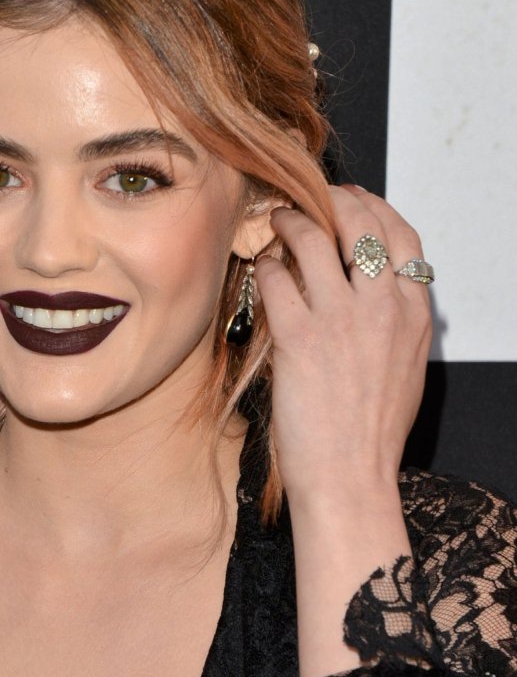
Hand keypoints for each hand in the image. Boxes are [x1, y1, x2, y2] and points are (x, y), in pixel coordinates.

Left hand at [254, 185, 432, 508]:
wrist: (350, 477)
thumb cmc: (371, 433)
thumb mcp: (406, 368)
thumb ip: (395, 322)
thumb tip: (372, 290)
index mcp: (415, 314)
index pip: (401, 234)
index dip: (372, 207)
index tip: (350, 200)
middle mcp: (384, 307)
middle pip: (361, 221)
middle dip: (330, 199)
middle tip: (306, 200)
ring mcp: (341, 318)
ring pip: (314, 237)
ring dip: (290, 222)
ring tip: (276, 223)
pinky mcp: (300, 336)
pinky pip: (276, 277)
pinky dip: (265, 265)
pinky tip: (260, 270)